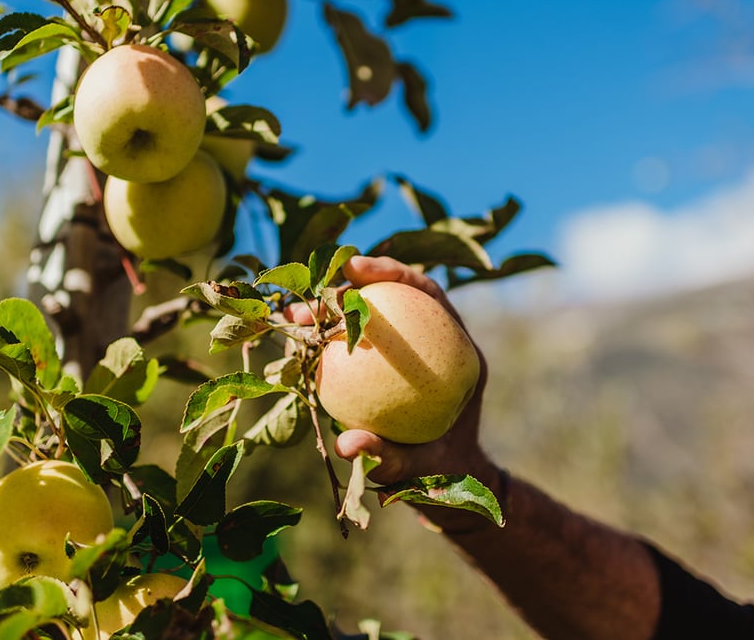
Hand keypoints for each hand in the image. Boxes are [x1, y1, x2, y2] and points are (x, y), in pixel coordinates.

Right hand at [290, 256, 500, 507]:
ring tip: (293, 319)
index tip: (353, 270)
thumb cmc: (442, 478)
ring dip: (329, 313)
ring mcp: (410, 352)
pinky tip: (299, 350)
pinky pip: (356, 348)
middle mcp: (437, 343)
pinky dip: (329, 345)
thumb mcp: (420, 473)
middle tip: (306, 305)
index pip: (429, 295)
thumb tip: (347, 444)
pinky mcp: (387, 366)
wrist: (448, 484)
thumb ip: (389, 458)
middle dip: (346, 291)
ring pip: (369, 319)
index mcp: (460, 354)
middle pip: (392, 298)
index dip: (393, 273)